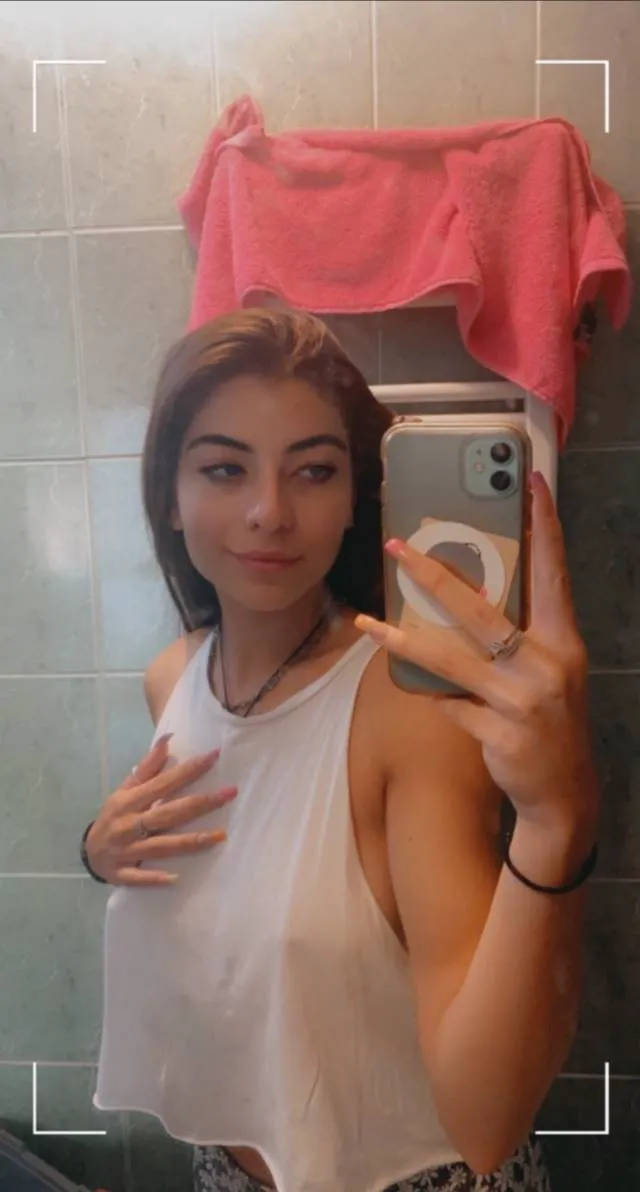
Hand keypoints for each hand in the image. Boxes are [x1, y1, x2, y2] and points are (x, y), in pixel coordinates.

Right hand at [86, 735, 236, 885]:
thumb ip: (148, 767)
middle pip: (169, 813)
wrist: (88, 852)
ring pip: (162, 846)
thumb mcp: (124, 789)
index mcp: (129, 801)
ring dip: (191, 842)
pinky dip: (156, 878)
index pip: (163, 783)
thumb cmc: (114, 817)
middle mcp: (129, 824)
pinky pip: (140, 877)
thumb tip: (168, 739)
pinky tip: (177, 878)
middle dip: (200, 803)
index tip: (214, 756)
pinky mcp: (123, 873)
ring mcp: (126, 850)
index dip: (188, 770)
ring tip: (221, 836)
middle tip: (230, 792)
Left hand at [355, 474, 599, 831]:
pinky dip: (436, 698)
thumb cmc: (550, 719)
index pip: (553, 572)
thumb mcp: (548, 671)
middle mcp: (547, 664)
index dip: (546, 526)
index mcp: (563, 640)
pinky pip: (451, 705)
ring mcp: (523, 701)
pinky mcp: (499, 734)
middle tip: (398, 548)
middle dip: (434, 575)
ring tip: (370, 623)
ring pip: (449, 659)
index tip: (534, 483)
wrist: (565, 793)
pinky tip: (425, 694)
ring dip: (404, 641)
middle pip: (480, 610)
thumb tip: (464, 596)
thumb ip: (519, 636)